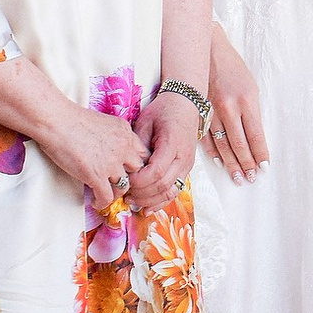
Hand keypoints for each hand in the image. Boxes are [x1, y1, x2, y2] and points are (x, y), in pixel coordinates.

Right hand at [41, 105, 148, 207]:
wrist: (56, 121)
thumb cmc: (71, 120)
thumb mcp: (103, 122)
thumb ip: (113, 136)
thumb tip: (110, 151)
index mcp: (125, 131)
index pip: (142, 153)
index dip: (135, 165)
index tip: (127, 171)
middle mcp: (123, 146)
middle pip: (137, 170)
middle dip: (129, 178)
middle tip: (118, 183)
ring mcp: (111, 162)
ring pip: (124, 186)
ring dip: (116, 193)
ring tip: (106, 194)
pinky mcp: (96, 175)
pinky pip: (107, 197)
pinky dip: (102, 203)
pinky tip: (96, 202)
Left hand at [129, 93, 201, 209]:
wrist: (185, 103)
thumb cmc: (164, 109)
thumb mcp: (145, 121)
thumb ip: (137, 145)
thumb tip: (125, 166)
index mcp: (173, 144)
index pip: (156, 172)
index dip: (139, 181)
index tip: (125, 180)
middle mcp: (183, 158)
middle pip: (163, 185)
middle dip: (142, 194)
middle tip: (125, 194)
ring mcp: (187, 165)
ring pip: (171, 192)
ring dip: (151, 201)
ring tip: (133, 203)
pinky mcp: (186, 169)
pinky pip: (175, 190)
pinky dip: (161, 202)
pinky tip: (147, 208)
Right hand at [206, 31, 269, 182]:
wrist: (207, 51)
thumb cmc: (233, 69)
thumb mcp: (250, 86)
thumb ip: (252, 112)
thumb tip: (255, 139)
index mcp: (245, 99)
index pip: (255, 134)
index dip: (260, 153)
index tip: (264, 167)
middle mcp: (228, 107)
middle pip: (239, 143)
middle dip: (246, 163)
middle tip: (250, 178)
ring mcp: (211, 110)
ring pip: (222, 144)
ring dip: (231, 163)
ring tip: (237, 177)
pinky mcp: (199, 112)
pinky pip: (206, 138)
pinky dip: (213, 152)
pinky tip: (219, 162)